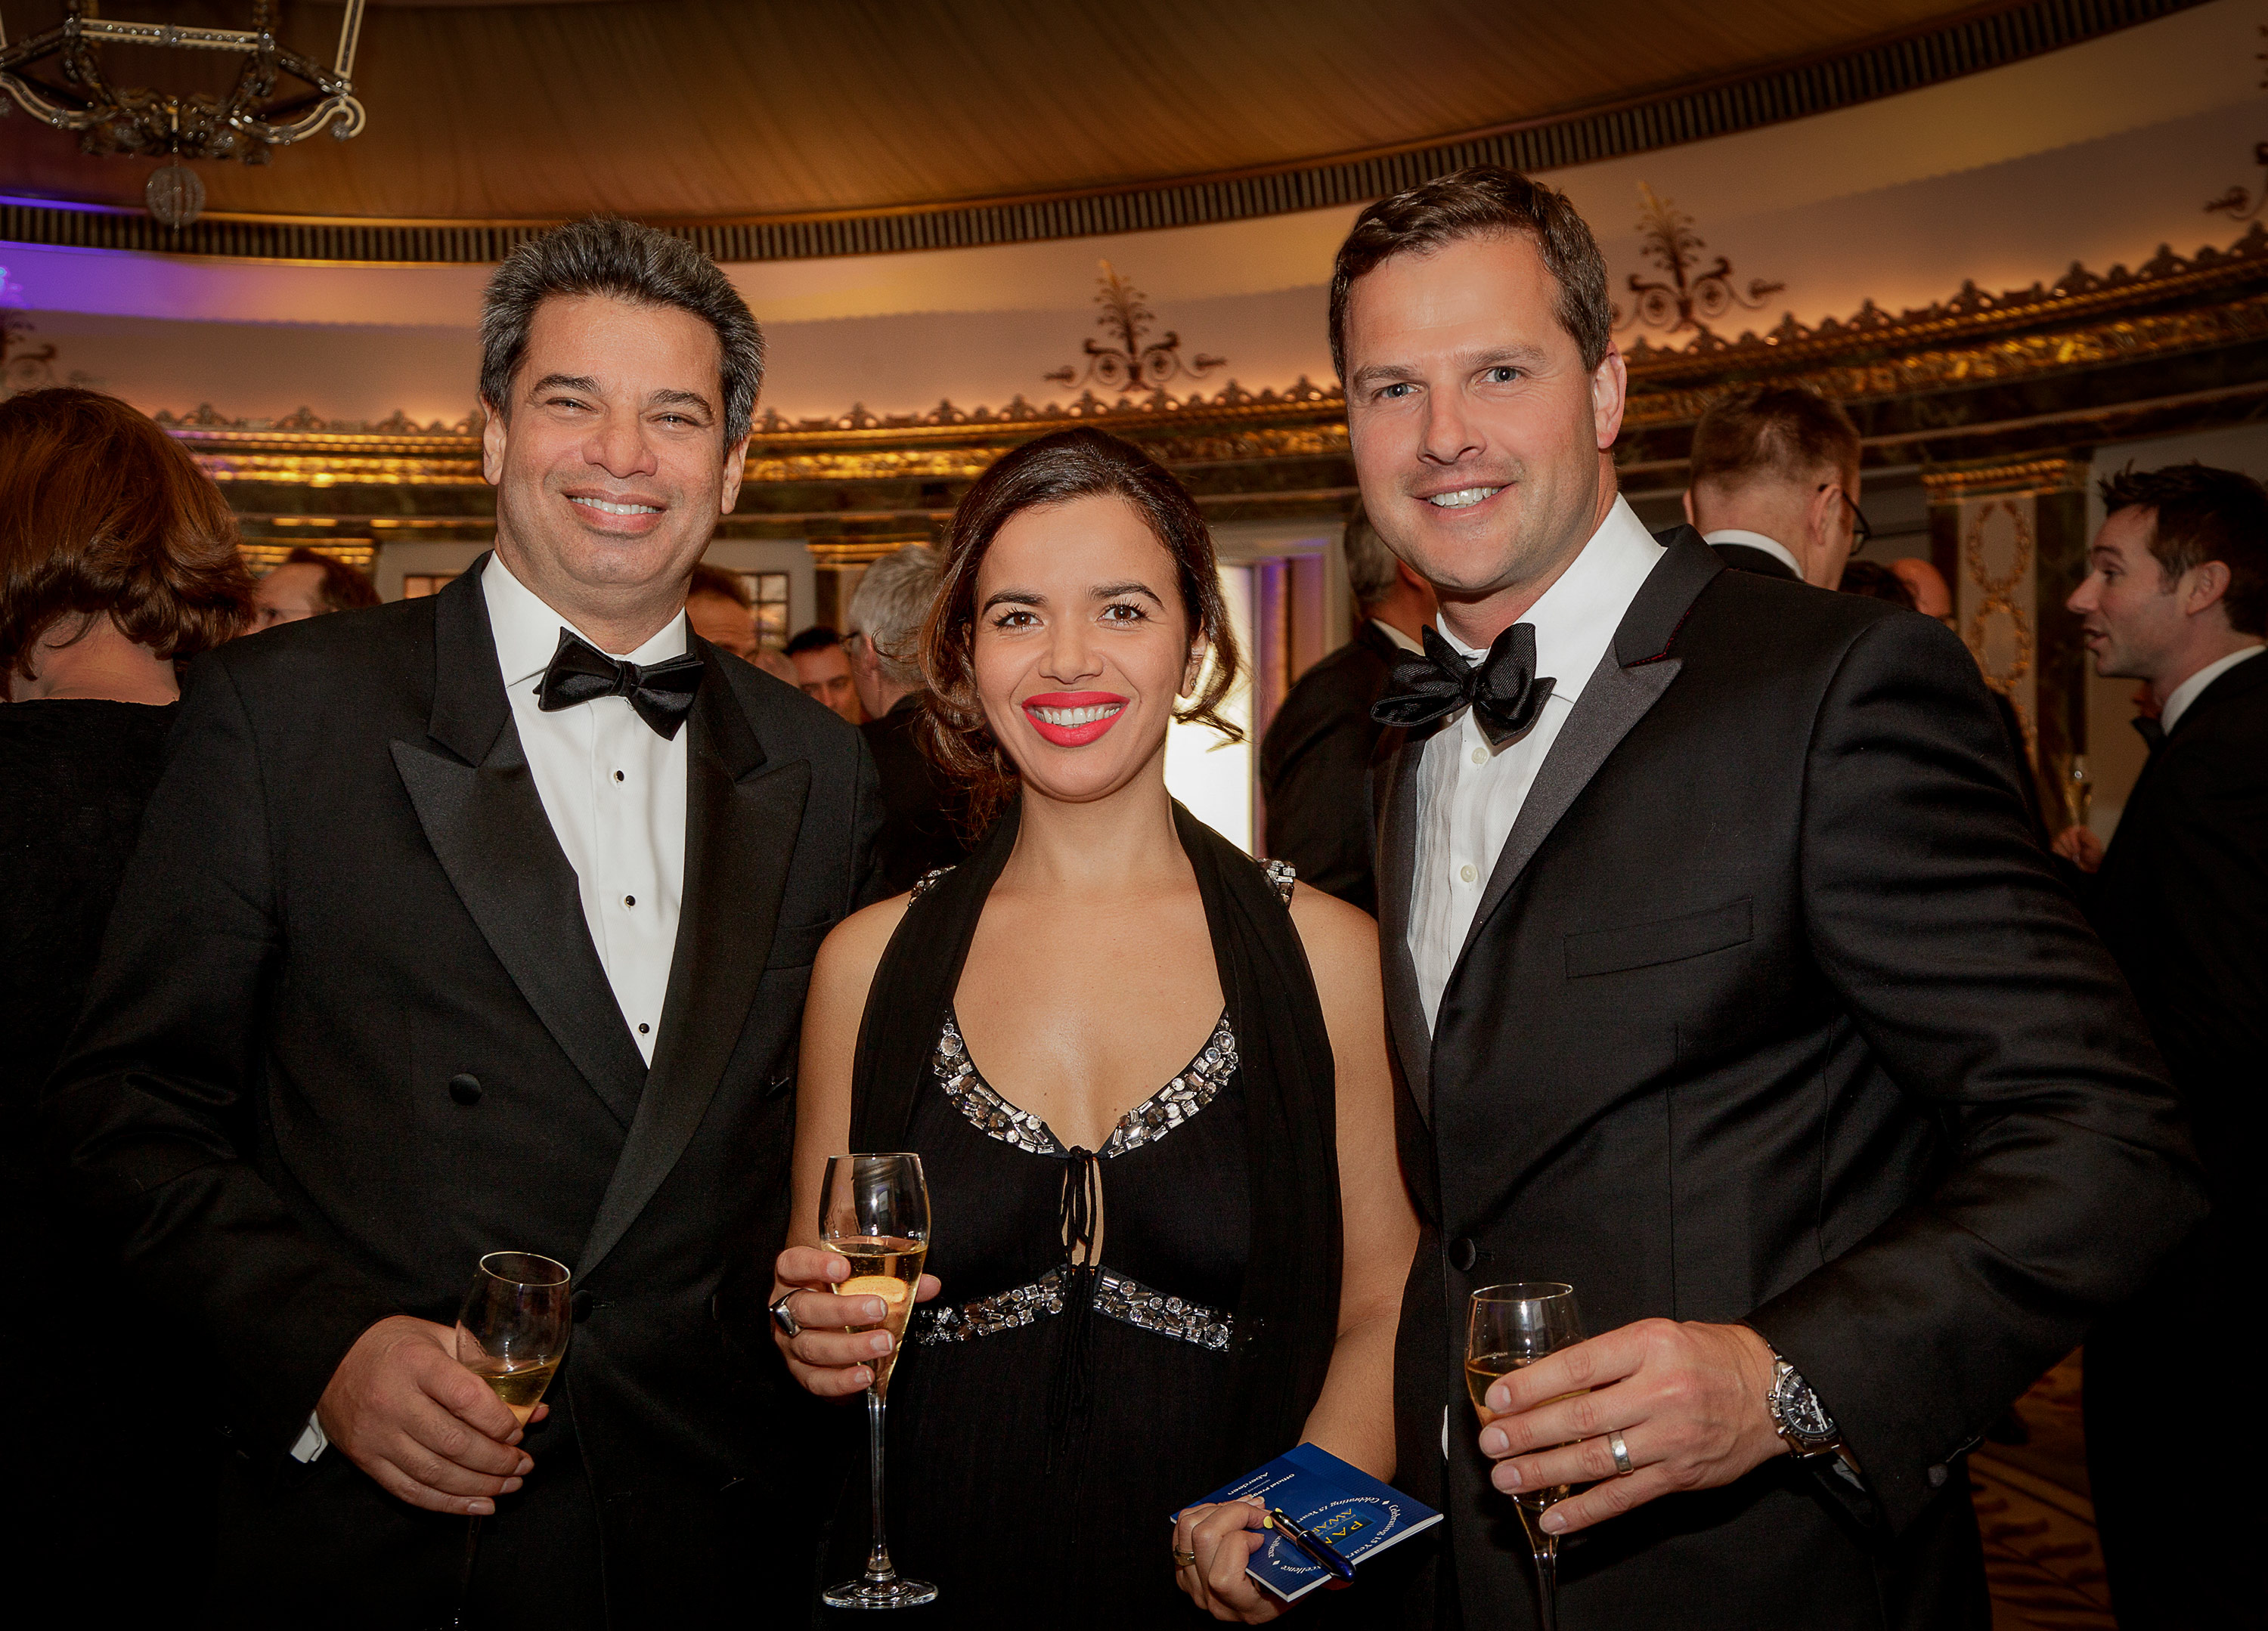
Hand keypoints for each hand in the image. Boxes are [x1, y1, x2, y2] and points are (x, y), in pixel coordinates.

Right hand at [316, 1314, 540, 1515]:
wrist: (331, 1358)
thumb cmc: (397, 1345)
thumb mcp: (440, 1337)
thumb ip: (486, 1367)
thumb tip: (533, 1407)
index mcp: (417, 1364)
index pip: (465, 1398)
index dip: (498, 1421)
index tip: (518, 1430)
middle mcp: (394, 1402)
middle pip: (454, 1443)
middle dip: (497, 1460)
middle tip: (523, 1464)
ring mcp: (377, 1436)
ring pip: (435, 1473)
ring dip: (479, 1486)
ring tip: (510, 1484)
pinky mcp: (366, 1460)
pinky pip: (410, 1491)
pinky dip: (448, 1504)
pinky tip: (478, 1505)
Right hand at [769, 1245, 940, 1398]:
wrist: (829, 1326)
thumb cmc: (845, 1293)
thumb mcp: (866, 1278)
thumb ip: (894, 1279)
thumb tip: (930, 1285)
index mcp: (796, 1276)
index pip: (792, 1264)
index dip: (813, 1265)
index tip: (843, 1268)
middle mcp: (787, 1308)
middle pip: (805, 1308)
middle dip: (842, 1310)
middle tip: (878, 1309)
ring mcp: (790, 1343)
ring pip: (812, 1346)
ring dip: (849, 1347)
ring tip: (883, 1344)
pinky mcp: (799, 1372)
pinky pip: (816, 1381)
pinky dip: (841, 1381)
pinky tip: (865, 1376)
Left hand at [1172, 1499, 1284, 1622]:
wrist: (1258, 1605)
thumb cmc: (1280, 1592)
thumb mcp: (1294, 1582)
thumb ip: (1288, 1557)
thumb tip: (1276, 1520)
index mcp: (1242, 1607)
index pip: (1222, 1577)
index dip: (1242, 1543)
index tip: (1262, 1535)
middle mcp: (1211, 1597)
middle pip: (1204, 1538)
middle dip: (1233, 1511)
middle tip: (1256, 1509)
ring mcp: (1192, 1583)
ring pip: (1189, 1527)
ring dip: (1216, 1508)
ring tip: (1240, 1508)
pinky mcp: (1182, 1570)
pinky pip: (1182, 1527)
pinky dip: (1203, 1512)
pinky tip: (1224, 1514)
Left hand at [1477, 1319, 1783, 1536]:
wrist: (1771, 1389)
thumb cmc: (1705, 1356)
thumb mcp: (1655, 1336)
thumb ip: (1608, 1358)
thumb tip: (1545, 1384)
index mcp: (1649, 1346)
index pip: (1578, 1367)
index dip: (1532, 1386)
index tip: (1497, 1400)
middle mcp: (1661, 1392)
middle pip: (1581, 1418)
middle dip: (1527, 1433)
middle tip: (1490, 1444)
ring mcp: (1672, 1438)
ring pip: (1596, 1461)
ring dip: (1544, 1473)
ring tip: (1507, 1478)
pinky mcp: (1680, 1475)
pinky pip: (1625, 1497)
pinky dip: (1585, 1511)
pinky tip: (1553, 1517)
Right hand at [2051, 826, 2103, 872]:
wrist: (2091, 864)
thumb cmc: (2094, 854)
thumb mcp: (2095, 845)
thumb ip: (2087, 837)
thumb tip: (2078, 832)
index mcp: (2078, 830)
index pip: (2069, 831)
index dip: (2073, 841)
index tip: (2078, 850)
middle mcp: (2068, 833)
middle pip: (2061, 837)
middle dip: (2069, 848)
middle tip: (2076, 854)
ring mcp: (2061, 840)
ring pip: (2056, 844)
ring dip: (2065, 853)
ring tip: (2073, 856)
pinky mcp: (2057, 848)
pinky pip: (2053, 850)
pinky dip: (2061, 855)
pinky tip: (2068, 858)